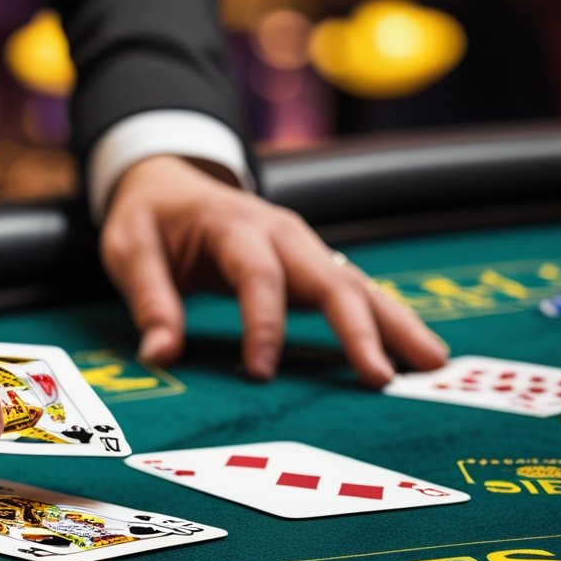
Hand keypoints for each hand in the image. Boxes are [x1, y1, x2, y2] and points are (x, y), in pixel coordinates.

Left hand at [99, 155, 449, 386]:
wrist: (171, 183)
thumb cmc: (150, 221)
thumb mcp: (129, 249)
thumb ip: (148, 300)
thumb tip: (160, 357)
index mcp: (234, 226)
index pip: (257, 276)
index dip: (263, 324)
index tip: (261, 373)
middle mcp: (282, 233)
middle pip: (331, 279)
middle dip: (360, 329)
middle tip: (383, 377)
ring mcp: (305, 249)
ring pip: (358, 285)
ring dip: (395, 324)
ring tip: (431, 364)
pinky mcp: (313, 266)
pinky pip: (356, 293)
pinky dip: (387, 321)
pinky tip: (414, 354)